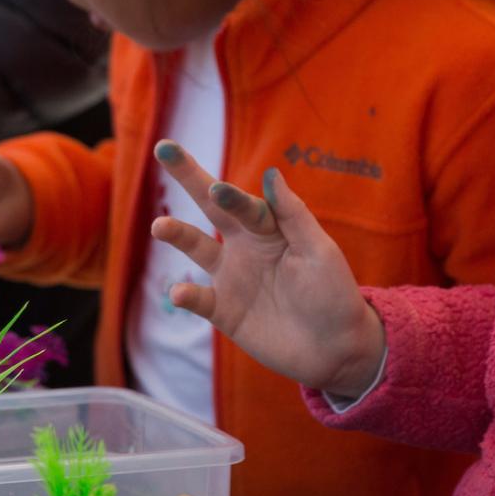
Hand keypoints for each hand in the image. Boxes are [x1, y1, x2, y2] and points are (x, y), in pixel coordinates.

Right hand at [147, 143, 383, 399]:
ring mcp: (232, 277)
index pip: (244, 203)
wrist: (335, 347)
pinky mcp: (224, 311)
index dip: (230, 195)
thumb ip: (293, 215)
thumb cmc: (333, 292)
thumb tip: (270, 174)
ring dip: (177, 234)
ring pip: (196, 248)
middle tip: (163, 148)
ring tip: (159, 226)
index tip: (217, 188)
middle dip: (188, 177)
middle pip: (211, 206)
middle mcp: (245, 245)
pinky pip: (199, 298)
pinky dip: (186, 295)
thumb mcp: (319, 251)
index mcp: (270, 227)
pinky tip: (178, 293)